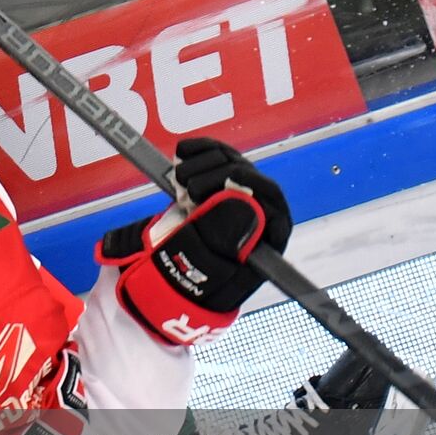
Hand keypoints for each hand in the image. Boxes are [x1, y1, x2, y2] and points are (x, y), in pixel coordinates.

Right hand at [96, 138, 291, 344]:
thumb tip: (241, 202)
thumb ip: (224, 236)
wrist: (163, 283)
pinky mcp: (212, 183)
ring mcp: (232, 196)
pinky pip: (213, 156)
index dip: (249, 185)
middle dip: (217, 174)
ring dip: (203, 162)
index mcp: (266, 238)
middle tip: (188, 188)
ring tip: (178, 179)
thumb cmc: (190, 283)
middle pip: (248, 176)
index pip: (271, 200)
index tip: (224, 180)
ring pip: (229, 161)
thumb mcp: (207, 266)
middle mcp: (255, 213)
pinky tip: (181, 153)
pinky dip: (197, 151)